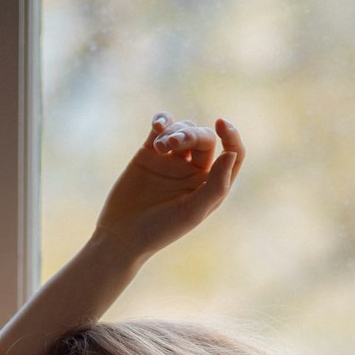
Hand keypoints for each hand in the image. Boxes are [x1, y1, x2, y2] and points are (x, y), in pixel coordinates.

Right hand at [93, 114, 244, 263]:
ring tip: (159, 147)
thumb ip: (216, 186)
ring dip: (174, 131)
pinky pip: (162, 126)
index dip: (231, 136)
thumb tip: (231, 153)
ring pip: (183, 129)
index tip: (221, 124)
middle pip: (204, 138)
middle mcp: (194, 170)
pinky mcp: (150, 152)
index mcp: (210, 184)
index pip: (231, 153)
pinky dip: (162, 120)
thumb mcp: (192, 212)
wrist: (122, 234)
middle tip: (173, 144)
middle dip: (190, 134)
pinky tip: (157, 125)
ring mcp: (172, 160)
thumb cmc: (160, 229)